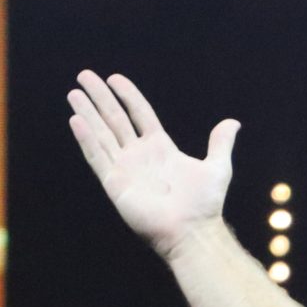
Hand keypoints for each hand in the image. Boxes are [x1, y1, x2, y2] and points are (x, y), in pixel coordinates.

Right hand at [67, 70, 239, 260]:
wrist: (193, 231)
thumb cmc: (205, 205)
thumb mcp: (217, 168)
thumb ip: (220, 144)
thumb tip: (233, 122)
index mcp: (160, 148)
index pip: (140, 114)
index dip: (128, 96)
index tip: (114, 78)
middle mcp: (139, 156)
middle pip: (115, 119)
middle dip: (100, 98)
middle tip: (84, 75)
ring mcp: (125, 169)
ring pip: (102, 134)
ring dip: (87, 114)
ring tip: (74, 93)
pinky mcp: (115, 184)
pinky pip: (97, 157)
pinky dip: (86, 139)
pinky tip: (76, 120)